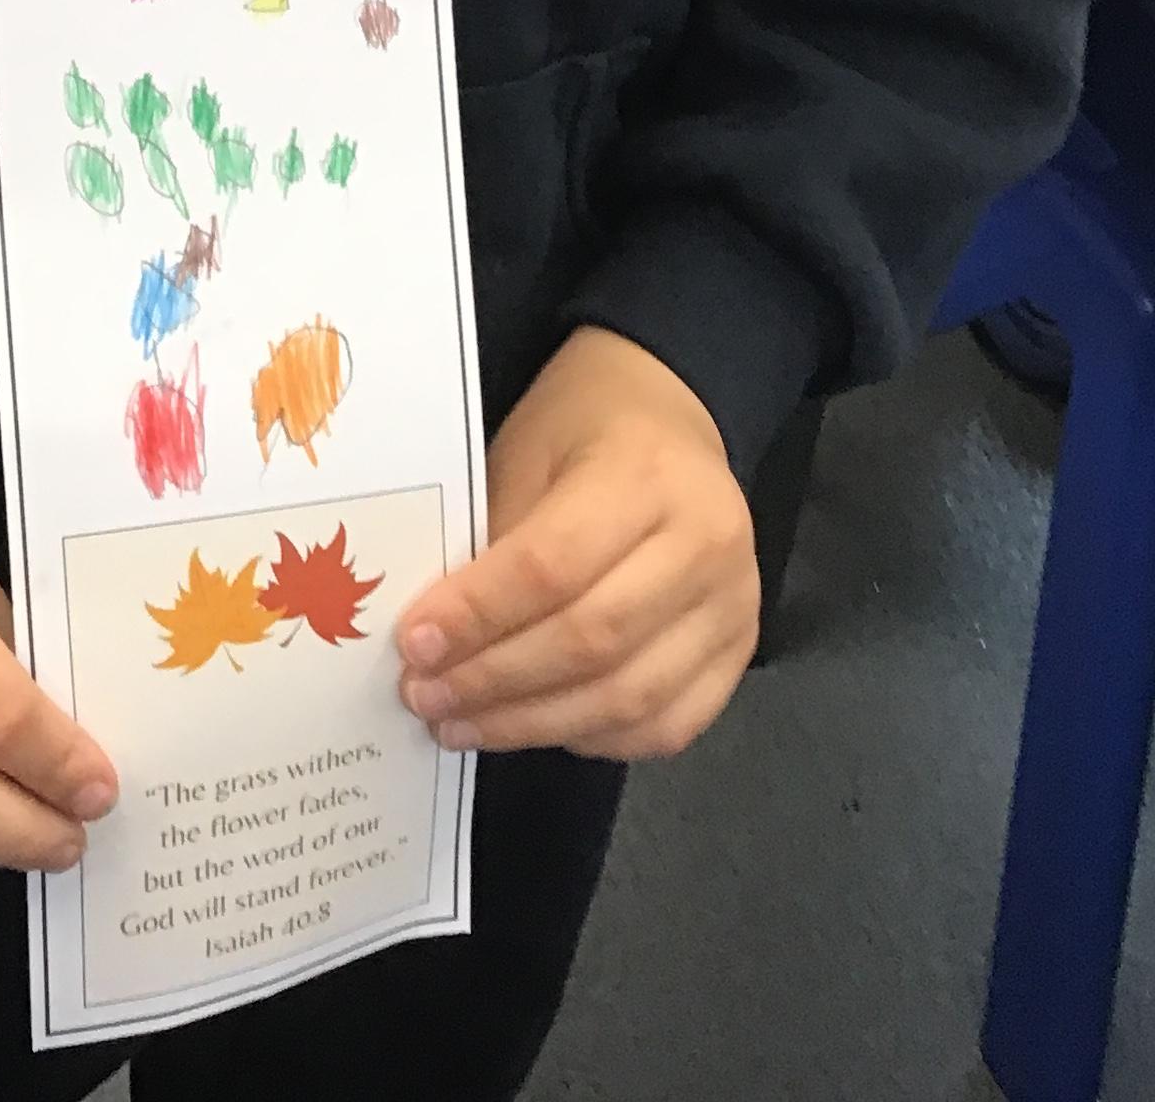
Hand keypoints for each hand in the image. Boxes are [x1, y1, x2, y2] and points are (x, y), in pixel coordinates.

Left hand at [395, 326, 759, 761]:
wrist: (671, 416)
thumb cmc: (583, 427)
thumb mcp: (525, 452)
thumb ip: (493, 542)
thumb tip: (435, 637)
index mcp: (647, 476)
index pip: (552, 566)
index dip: (478, 614)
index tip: (414, 643)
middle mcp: (706, 545)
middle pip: (592, 641)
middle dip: (496, 680)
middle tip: (424, 695)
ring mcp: (735, 607)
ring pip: (628, 698)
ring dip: (532, 724)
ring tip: (460, 723)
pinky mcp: (740, 654)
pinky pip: (665, 725)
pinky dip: (593, 739)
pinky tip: (533, 728)